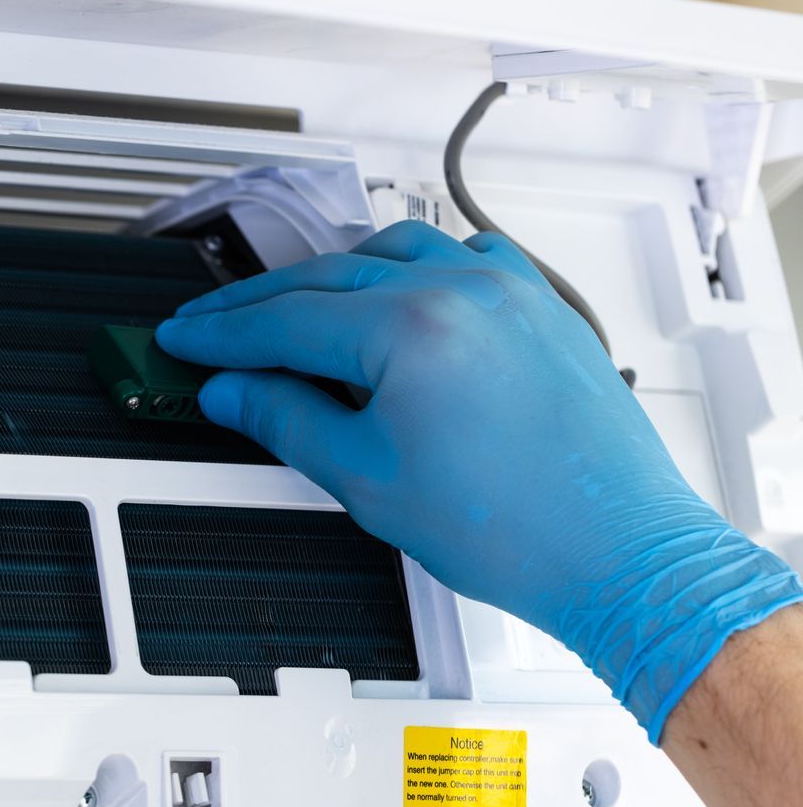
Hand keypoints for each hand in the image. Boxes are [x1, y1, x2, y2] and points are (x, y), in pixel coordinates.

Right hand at [156, 220, 802, 740]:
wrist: (623, 556)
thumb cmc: (517, 530)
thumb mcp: (366, 478)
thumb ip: (285, 420)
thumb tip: (233, 391)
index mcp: (410, 329)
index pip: (282, 320)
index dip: (219, 333)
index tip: (184, 340)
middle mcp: (461, 292)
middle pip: (326, 277)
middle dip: (259, 304)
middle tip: (214, 329)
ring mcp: (509, 293)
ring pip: (393, 251)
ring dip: (332, 275)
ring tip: (293, 308)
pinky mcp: (542, 309)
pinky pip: (465, 256)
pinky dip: (416, 267)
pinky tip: (397, 292)